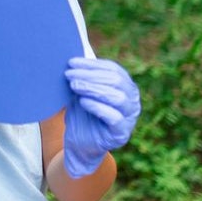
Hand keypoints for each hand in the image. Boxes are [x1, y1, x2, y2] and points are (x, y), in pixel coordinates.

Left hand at [63, 57, 140, 176]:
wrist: (79, 143)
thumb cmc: (82, 113)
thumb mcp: (81, 91)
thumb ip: (83, 76)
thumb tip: (74, 57)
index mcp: (125, 87)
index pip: (113, 70)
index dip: (92, 64)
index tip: (71, 62)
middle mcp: (132, 101)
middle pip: (116, 82)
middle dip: (90, 75)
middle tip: (69, 74)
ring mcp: (130, 118)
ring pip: (118, 98)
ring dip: (93, 89)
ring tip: (74, 86)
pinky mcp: (122, 134)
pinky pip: (114, 117)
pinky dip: (98, 107)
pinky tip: (83, 102)